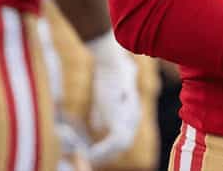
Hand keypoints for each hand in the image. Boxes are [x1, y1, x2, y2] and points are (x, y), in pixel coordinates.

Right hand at [87, 34, 139, 162]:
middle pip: (123, 144)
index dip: (111, 146)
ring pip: (120, 145)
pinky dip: (101, 150)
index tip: (95, 152)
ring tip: (88, 158)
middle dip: (107, 153)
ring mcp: (130, 119)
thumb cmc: (109, 74)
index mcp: (132, 113)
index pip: (124, 136)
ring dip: (103, 154)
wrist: (111, 64)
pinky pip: (113, 142)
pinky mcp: (121, 119)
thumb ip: (103, 113)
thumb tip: (98, 126)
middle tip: (90, 158)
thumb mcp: (108, 95)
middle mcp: (134, 118)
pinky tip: (89, 154)